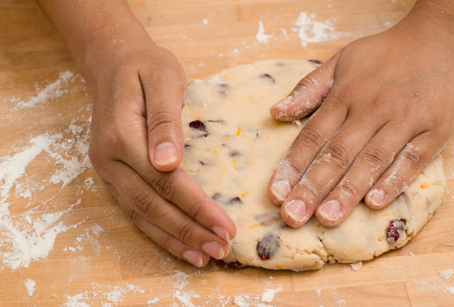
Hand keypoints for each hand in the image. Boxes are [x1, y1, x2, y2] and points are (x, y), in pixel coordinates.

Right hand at [86, 25, 235, 266]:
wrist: (113, 62)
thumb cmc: (145, 67)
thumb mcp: (162, 79)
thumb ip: (165, 120)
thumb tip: (168, 162)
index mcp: (122, 135)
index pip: (164, 181)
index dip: (195, 206)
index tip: (225, 224)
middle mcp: (109, 159)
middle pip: (152, 204)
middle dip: (189, 229)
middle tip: (221, 248)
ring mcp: (108, 170)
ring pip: (141, 214)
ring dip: (174, 239)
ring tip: (204, 256)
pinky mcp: (113, 174)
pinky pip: (134, 210)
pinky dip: (158, 231)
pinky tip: (179, 244)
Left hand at [267, 1, 453, 227]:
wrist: (442, 37)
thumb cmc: (385, 54)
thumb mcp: (341, 61)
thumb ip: (308, 88)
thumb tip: (276, 112)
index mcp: (345, 94)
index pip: (312, 137)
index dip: (292, 167)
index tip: (276, 193)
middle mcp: (371, 108)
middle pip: (337, 154)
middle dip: (312, 188)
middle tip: (293, 216)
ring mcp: (405, 119)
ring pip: (371, 160)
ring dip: (347, 191)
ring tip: (327, 217)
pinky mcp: (435, 128)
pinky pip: (413, 159)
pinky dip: (394, 181)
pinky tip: (374, 202)